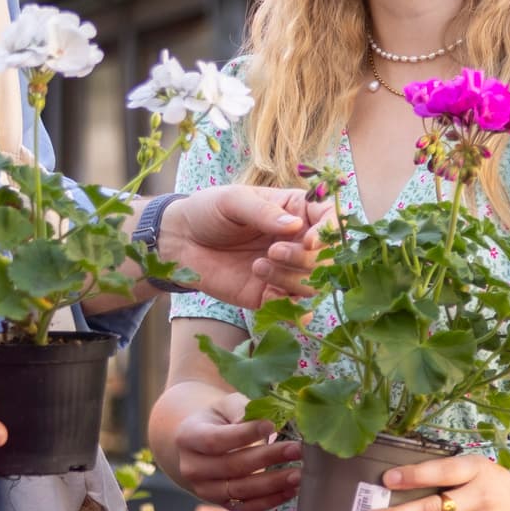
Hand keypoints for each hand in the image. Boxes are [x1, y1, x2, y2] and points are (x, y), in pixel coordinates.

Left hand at [164, 183, 326, 311]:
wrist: (180, 242)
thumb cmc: (208, 211)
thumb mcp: (233, 201)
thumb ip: (263, 212)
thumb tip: (295, 225)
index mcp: (295, 210)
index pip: (329, 219)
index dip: (328, 233)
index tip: (309, 241)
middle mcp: (297, 241)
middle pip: (326, 258)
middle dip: (304, 258)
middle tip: (273, 251)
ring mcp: (286, 270)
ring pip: (312, 285)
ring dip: (292, 280)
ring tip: (258, 267)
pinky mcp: (270, 295)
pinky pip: (293, 309)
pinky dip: (289, 308)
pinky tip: (270, 296)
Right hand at [164, 394, 301, 510]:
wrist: (204, 445)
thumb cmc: (220, 420)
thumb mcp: (225, 406)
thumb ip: (242, 410)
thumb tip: (268, 423)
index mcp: (188, 438)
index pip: (216, 440)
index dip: (244, 434)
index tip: (272, 425)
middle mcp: (192, 468)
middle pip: (231, 467)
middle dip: (267, 458)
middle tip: (297, 449)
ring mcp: (206, 490)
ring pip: (241, 491)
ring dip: (272, 484)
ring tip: (299, 474)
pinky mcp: (223, 504)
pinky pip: (248, 507)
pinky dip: (271, 500)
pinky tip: (291, 490)